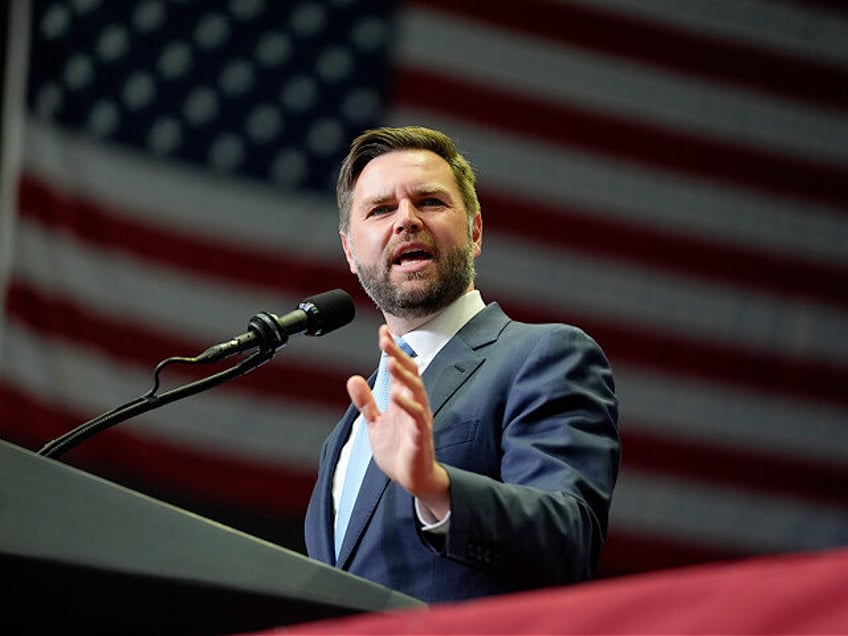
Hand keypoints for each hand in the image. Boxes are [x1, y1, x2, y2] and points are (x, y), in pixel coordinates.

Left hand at [346, 325, 449, 518]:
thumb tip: (353, 379)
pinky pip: (418, 417)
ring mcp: (418, 418)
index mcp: (402, 399)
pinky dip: (408, 405)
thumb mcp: (375, 423)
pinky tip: (398, 396)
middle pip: (408, 373)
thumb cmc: (397, 450)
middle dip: (397, 355)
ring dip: (404, 375)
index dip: (391, 350)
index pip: (398, 368)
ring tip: (391, 361)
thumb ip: (366, 402)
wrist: (411, 480)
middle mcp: (413, 404)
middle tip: (385, 339)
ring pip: (416, 390)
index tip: (382, 331)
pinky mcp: (420, 435)